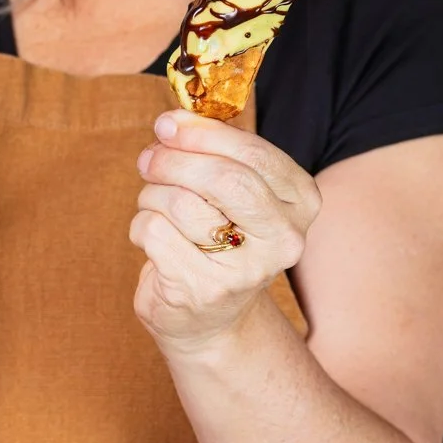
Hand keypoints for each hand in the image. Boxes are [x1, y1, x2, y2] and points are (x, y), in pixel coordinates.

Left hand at [130, 112, 321, 353]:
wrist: (209, 320)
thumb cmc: (218, 238)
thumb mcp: (233, 191)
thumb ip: (215, 151)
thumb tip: (172, 122)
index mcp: (300, 202)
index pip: (253, 154)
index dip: (203, 133)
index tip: (168, 124)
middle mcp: (284, 239)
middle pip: (222, 178)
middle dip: (173, 160)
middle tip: (148, 159)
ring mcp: (244, 271)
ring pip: (179, 202)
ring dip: (152, 196)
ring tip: (157, 206)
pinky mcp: (202, 290)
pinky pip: (154, 231)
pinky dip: (141, 226)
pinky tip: (154, 240)